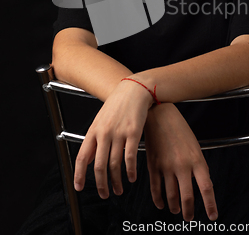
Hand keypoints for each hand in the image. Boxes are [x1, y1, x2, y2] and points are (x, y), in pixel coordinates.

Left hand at [74, 79, 152, 197]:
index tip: (79, 187)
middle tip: (104, 194)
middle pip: (99, 166)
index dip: (79, 175)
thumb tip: (89, 159)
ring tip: (119, 189)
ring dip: (116, 181)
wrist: (133, 90)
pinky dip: (130, 171)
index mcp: (93, 130)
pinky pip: (129, 158)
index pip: (82, 157)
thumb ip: (94, 140)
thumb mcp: (100, 120)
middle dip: (101, 184)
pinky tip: (131, 177)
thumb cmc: (117, 105)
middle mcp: (104, 133)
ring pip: (114, 165)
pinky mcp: (133, 133)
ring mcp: (118, 133)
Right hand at [144, 103, 217, 221]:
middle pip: (188, 197)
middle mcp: (182, 165)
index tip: (212, 216)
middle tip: (189, 218)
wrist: (159, 115)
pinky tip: (161, 204)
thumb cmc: (178, 128)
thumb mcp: (194, 145)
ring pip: (171, 196)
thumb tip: (203, 182)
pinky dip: (159, 200)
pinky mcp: (153, 166)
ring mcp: (167, 167)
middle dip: (189, 212)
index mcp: (196, 159)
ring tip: (176, 210)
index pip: (207, 188)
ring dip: (174, 207)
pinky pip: (156, 189)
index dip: (210, 205)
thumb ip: (199, 165)